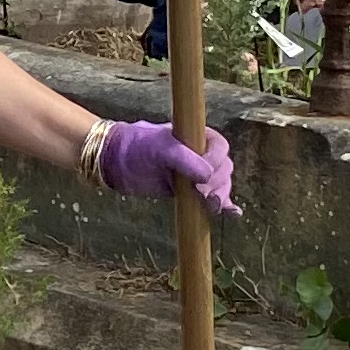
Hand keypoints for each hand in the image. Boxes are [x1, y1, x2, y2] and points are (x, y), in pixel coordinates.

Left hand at [85, 117, 236, 217]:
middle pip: (224, 169)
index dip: (216, 162)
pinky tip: (233, 213)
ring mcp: (197, 173)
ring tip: (212, 207)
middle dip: (219, 183)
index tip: (203, 177)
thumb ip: (185, 160)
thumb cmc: (138, 148)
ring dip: (221, 196)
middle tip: (205, 197)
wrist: (116, 162)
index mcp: (198, 136)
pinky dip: (224, 205)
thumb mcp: (161, 149)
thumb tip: (207, 176)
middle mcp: (201, 153)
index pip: (220, 148)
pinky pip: (212, 197)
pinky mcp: (191, 190)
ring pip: (220, 185)